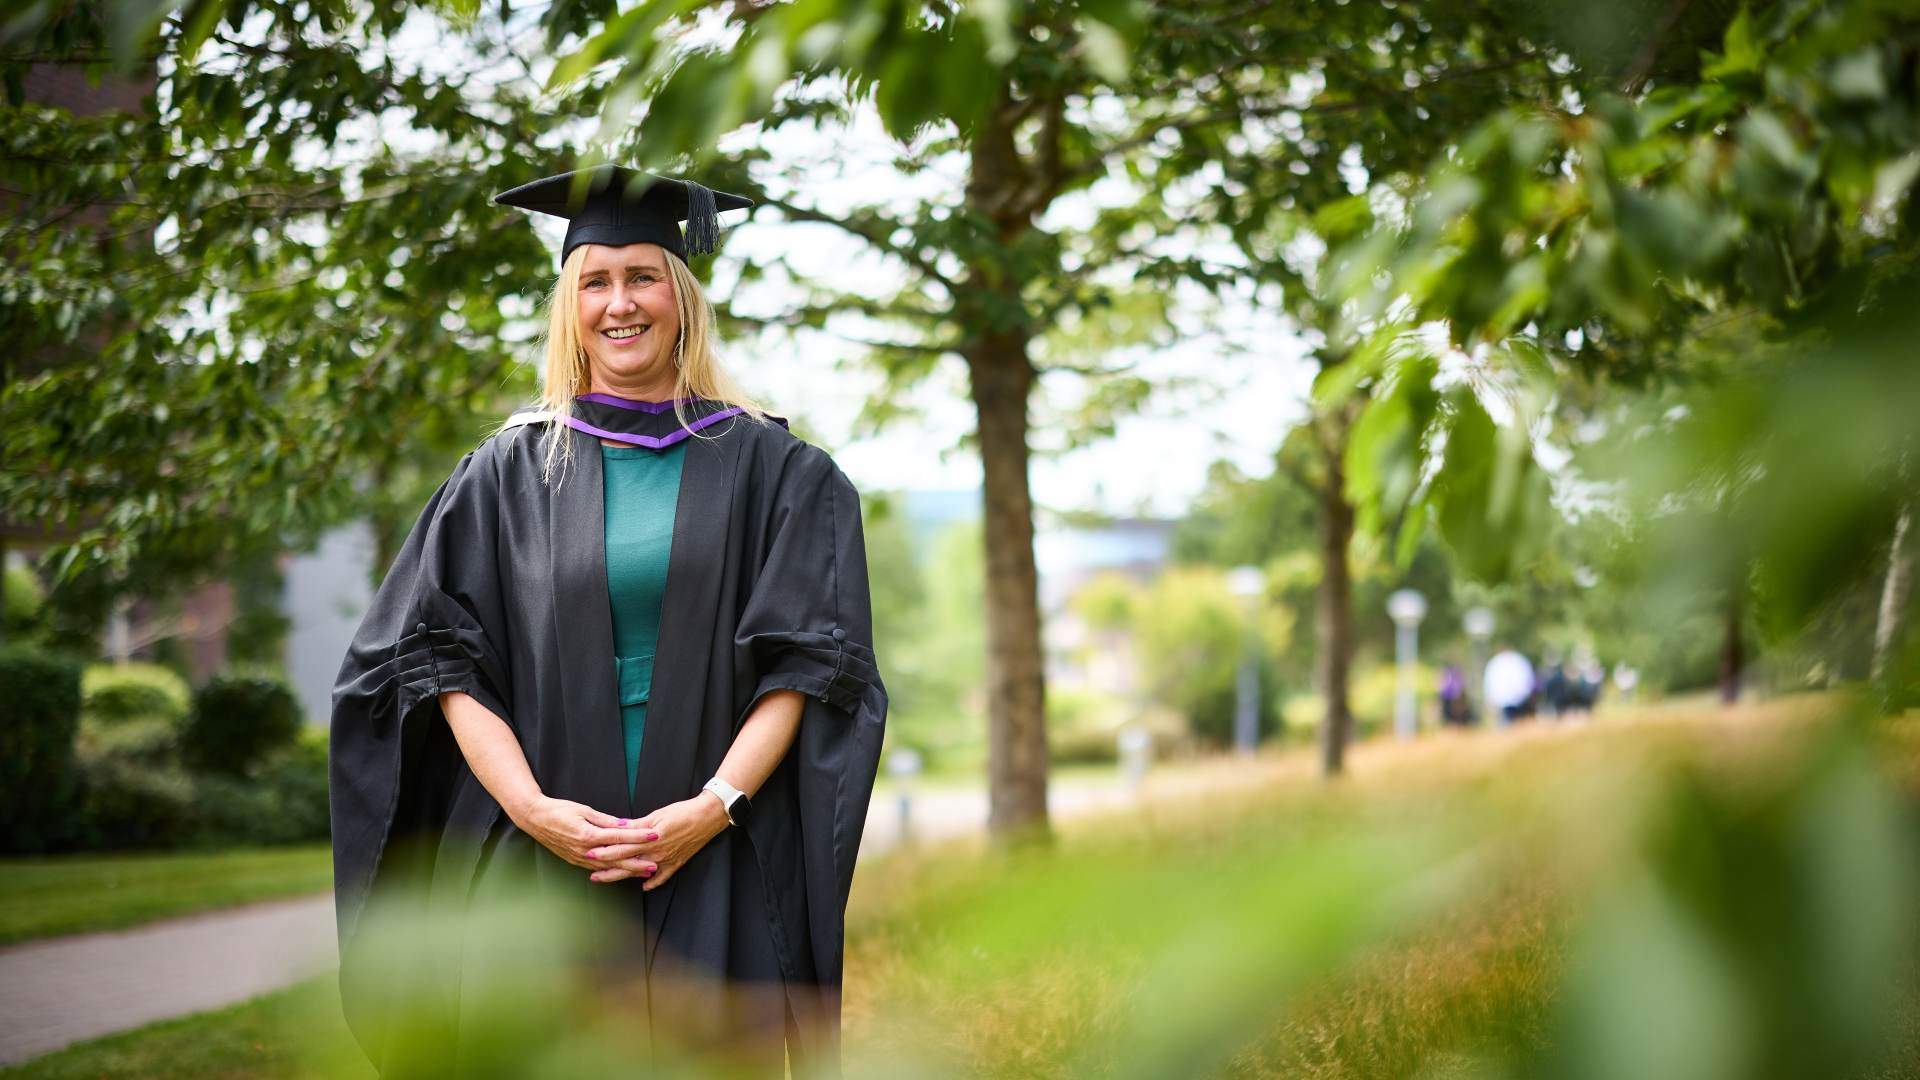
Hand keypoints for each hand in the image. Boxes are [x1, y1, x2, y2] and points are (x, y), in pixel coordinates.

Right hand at [511, 795, 661, 878]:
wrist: (535, 819)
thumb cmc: (559, 810)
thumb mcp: (584, 810)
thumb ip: (606, 820)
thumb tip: (626, 824)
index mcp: (588, 834)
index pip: (619, 836)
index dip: (638, 836)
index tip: (654, 835)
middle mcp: (585, 850)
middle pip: (617, 858)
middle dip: (637, 862)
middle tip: (656, 865)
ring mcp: (579, 858)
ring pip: (608, 867)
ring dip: (627, 871)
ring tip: (644, 873)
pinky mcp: (575, 860)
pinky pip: (597, 869)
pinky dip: (611, 872)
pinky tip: (622, 874)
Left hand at [586, 793, 729, 889]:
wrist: (707, 817)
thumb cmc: (682, 812)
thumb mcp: (657, 815)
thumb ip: (637, 825)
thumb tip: (618, 827)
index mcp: (648, 839)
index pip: (621, 847)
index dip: (604, 852)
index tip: (589, 854)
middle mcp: (655, 852)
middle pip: (626, 863)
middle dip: (607, 869)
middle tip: (591, 874)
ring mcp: (665, 860)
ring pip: (639, 872)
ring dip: (623, 877)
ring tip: (608, 880)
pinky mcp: (676, 863)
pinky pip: (662, 877)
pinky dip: (652, 882)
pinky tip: (643, 887)